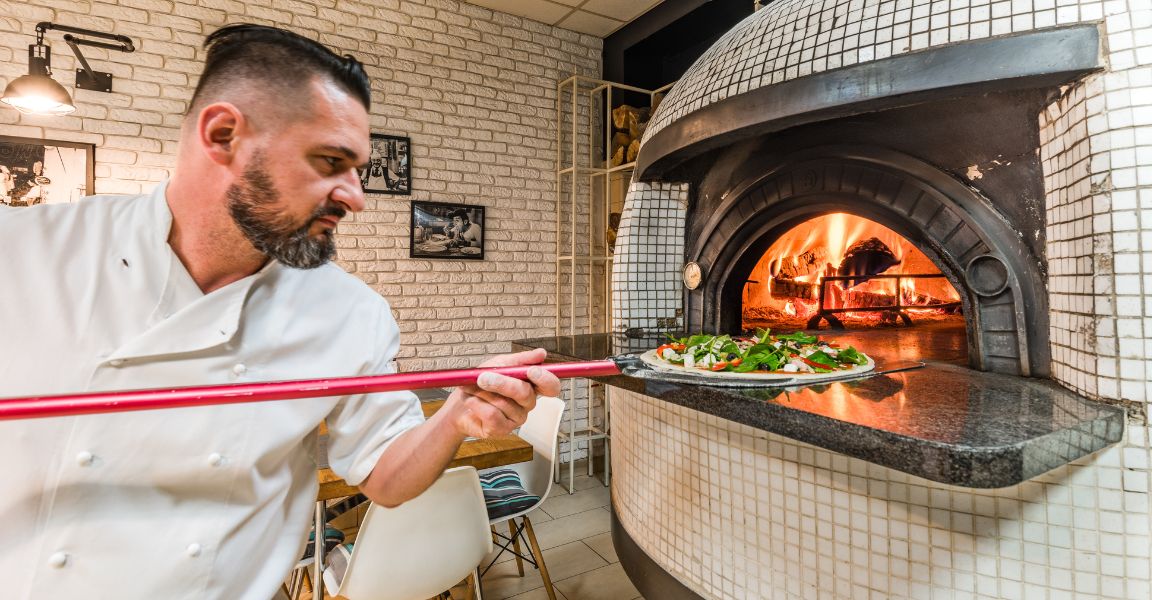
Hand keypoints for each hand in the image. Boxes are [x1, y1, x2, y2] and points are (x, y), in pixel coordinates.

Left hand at [445, 348, 559, 438]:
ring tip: (471, 389)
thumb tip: (541, 354)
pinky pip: (493, 415)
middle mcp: (527, 404)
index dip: (546, 379)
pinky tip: (472, 401)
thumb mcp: (499, 364)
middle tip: (483, 377)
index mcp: (531, 386)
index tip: (532, 371)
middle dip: (503, 383)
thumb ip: (521, 360)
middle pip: (525, 394)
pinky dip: (477, 405)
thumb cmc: (480, 384)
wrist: (458, 404)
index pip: (551, 387)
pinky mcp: (502, 430)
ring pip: (504, 403)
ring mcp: (516, 418)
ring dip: (482, 393)